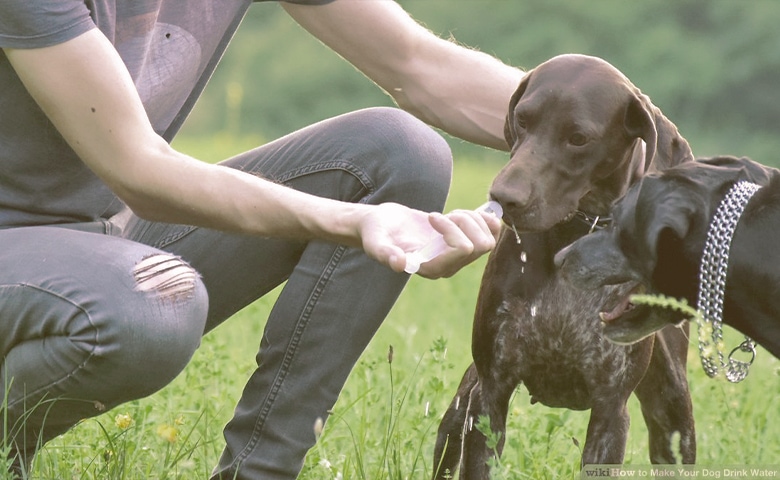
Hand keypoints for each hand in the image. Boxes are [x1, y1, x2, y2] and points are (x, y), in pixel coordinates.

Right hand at [359, 203, 500, 278]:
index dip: (452, 228)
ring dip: (473, 220)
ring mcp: (457, 257)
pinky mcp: (463, 242)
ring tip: (450, 214)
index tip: (431, 217)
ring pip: (489, 240)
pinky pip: (490, 234)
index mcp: (431, 269)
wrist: (382, 226)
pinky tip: (464, 213)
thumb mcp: (376, 242)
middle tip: (444, 215)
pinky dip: (484, 220)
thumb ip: (385, 254)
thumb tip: (398, 264)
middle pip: (482, 246)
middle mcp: (448, 266)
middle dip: (466, 223)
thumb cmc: (377, 233)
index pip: (464, 249)